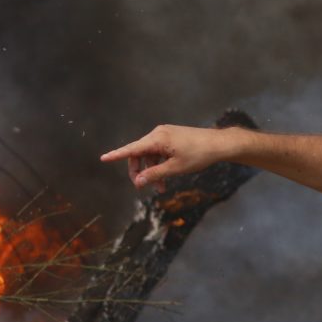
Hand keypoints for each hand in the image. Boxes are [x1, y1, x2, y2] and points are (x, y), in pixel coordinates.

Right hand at [100, 125, 235, 190]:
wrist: (218, 144)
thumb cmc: (198, 155)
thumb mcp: (175, 168)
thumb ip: (155, 175)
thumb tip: (138, 181)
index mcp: (158, 139)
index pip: (132, 149)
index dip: (117, 155)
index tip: (103, 158)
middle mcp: (158, 133)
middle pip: (139, 153)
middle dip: (138, 171)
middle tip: (140, 187)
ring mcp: (165, 134)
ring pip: (149, 154)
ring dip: (151, 171)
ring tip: (159, 188)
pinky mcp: (171, 137)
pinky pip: (158, 151)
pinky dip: (159, 164)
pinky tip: (165, 178)